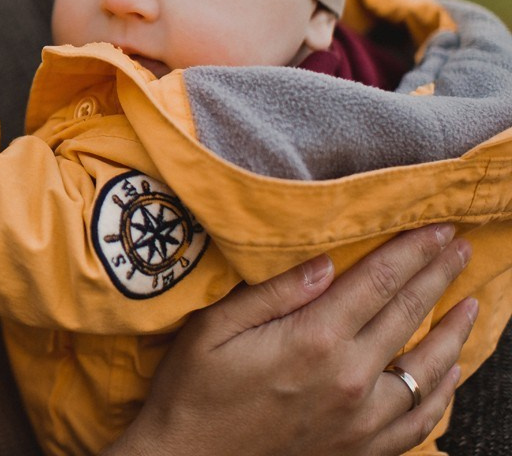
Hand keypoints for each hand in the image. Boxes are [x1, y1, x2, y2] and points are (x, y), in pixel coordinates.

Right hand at [112, 225, 475, 455]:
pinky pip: (419, 420)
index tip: (438, 228)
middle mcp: (348, 378)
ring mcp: (360, 419)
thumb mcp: (214, 327)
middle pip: (407, 314)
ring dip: (454, 332)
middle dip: (437, 276)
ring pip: (427, 369)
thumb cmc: (193, 389)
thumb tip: (326, 260)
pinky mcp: (359, 448)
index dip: (412, 251)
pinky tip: (450, 373)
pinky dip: (442, 394)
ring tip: (470, 304)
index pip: (379, 281)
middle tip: (459, 248)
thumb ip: (274, 292)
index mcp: (313, 339)